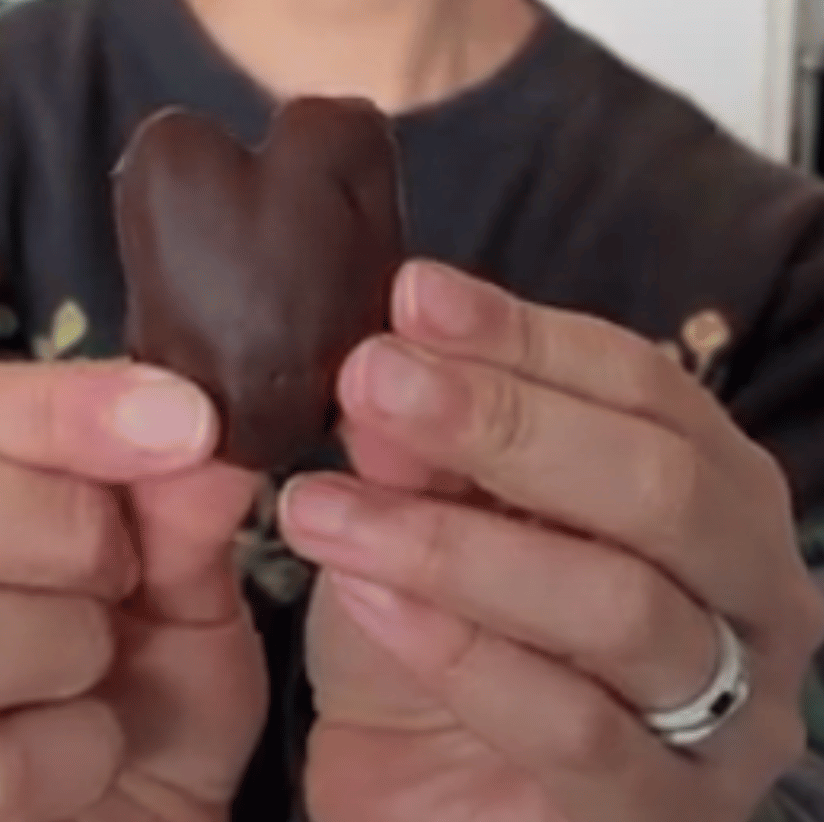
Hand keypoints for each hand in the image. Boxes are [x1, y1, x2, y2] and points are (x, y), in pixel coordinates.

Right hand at [0, 356, 267, 821]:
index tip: (188, 421)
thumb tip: (205, 432)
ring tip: (101, 660)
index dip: (65, 403)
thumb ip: (183, 509)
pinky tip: (93, 748)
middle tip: (126, 569)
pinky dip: (81, 750)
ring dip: (65, 641)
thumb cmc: (143, 678)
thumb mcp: (184, 580)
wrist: (134, 818)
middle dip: (56, 523)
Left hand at [279, 260, 823, 821]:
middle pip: (657, 483)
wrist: (430, 790)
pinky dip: (461, 654)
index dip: (521, 335)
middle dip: (503, 422)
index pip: (638, 383)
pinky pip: (579, 732)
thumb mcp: (423, 512)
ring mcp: (729, 716)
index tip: (411, 298)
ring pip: (620, 606)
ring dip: (451, 543)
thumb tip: (389, 362)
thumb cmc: (441, 625)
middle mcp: (747, 589)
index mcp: (706, 484)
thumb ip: (420, 443)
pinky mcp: (668, 814)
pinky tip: (365, 599)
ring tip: (322, 505)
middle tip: (373, 378)